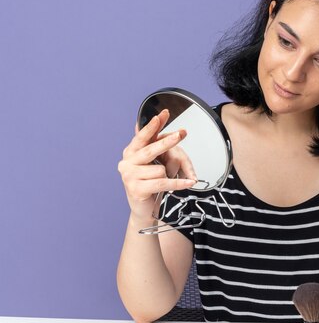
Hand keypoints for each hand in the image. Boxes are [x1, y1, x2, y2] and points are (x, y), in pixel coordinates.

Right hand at [118, 109, 196, 223]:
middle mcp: (126, 163)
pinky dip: (178, 183)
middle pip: (152, 149)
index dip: (153, 126)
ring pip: (160, 169)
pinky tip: (189, 182)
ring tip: (162, 181)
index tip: (163, 114)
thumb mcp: (150, 160)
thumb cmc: (148, 181)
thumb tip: (146, 121)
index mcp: (130, 152)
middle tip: (181, 134)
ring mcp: (129, 176)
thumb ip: (150, 141)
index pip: (143, 136)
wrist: (143, 208)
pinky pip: (164, 182)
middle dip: (168, 142)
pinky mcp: (137, 189)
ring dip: (167, 175)